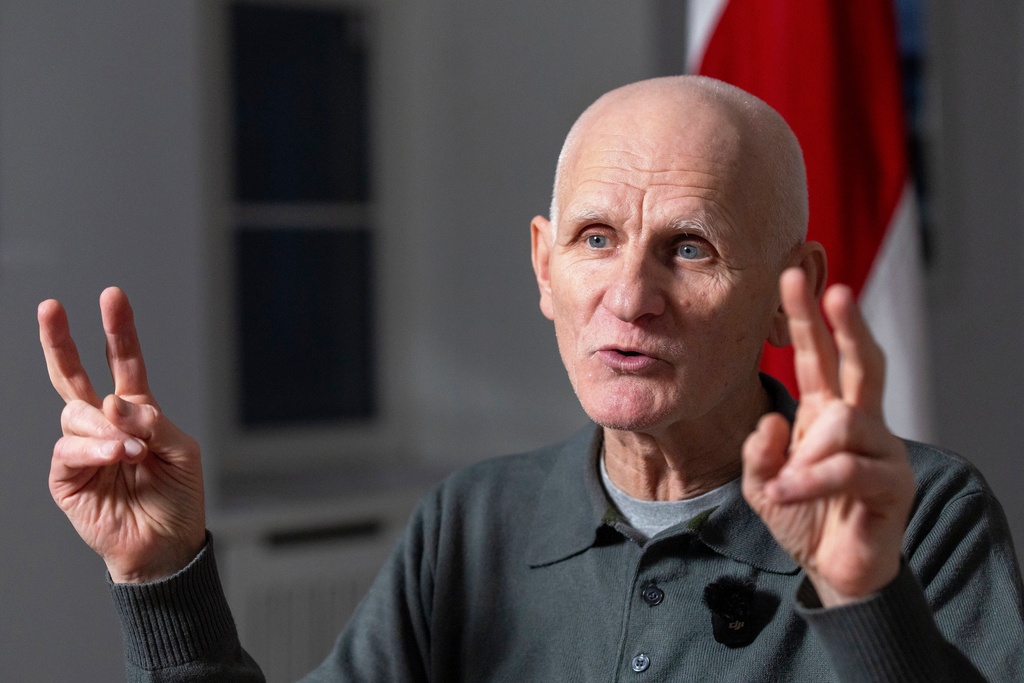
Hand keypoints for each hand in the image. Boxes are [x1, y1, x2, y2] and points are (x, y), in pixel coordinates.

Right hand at [39, 287, 205, 582]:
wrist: (166, 546)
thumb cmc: (178, 498)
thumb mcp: (182, 451)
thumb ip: (154, 422)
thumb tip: (114, 403)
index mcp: (136, 413)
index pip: (122, 363)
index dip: (117, 331)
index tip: (112, 296)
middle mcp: (105, 425)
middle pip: (74, 375)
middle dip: (61, 340)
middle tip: (51, 307)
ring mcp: (82, 449)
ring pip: (75, 413)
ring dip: (104, 426)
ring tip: (131, 450)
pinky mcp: (66, 477)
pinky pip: (67, 449)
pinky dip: (94, 449)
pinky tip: (116, 457)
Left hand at [742, 268, 914, 606]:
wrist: (833, 567)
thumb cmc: (803, 516)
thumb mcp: (762, 482)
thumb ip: (759, 452)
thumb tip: (775, 420)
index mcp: (826, 412)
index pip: (819, 356)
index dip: (808, 318)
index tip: (791, 276)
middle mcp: (858, 422)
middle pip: (860, 361)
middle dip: (846, 324)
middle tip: (835, 290)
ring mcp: (881, 449)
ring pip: (843, 423)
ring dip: (803, 458)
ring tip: (782, 487)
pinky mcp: (893, 483)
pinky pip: (847, 468)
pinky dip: (810, 481)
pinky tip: (787, 494)